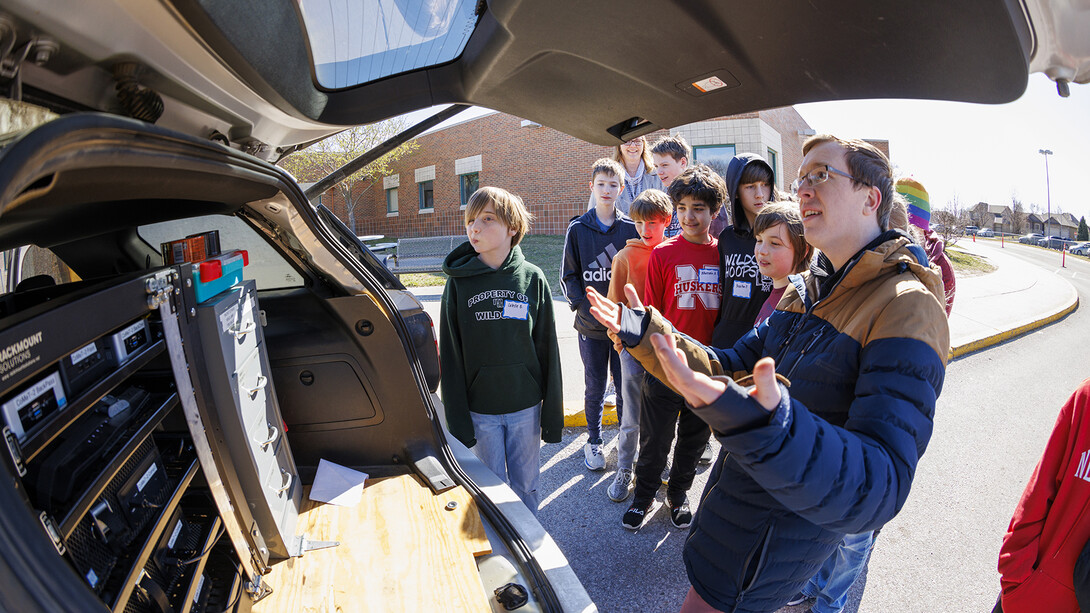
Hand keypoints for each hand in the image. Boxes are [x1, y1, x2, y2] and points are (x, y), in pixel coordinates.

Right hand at [586, 284, 643, 334]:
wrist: (646, 332)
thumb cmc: (640, 320)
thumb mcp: (637, 305)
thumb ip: (632, 296)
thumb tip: (627, 285)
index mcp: (616, 310)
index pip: (604, 301)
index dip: (596, 295)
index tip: (588, 289)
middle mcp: (614, 316)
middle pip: (602, 308)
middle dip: (595, 302)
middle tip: (588, 294)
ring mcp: (616, 324)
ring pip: (605, 318)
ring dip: (598, 314)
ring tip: (591, 309)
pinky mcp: (622, 331)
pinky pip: (615, 328)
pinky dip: (611, 325)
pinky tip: (607, 321)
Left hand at [651, 334, 780, 410]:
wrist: (755, 435)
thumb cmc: (762, 416)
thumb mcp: (769, 399)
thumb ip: (766, 380)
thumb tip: (767, 361)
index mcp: (715, 398)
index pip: (689, 380)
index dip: (675, 363)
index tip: (665, 348)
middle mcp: (702, 400)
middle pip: (676, 377)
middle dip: (665, 356)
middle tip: (656, 336)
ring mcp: (698, 400)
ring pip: (677, 378)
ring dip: (669, 357)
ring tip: (663, 338)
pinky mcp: (699, 398)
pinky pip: (682, 380)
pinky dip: (678, 364)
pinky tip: (675, 350)